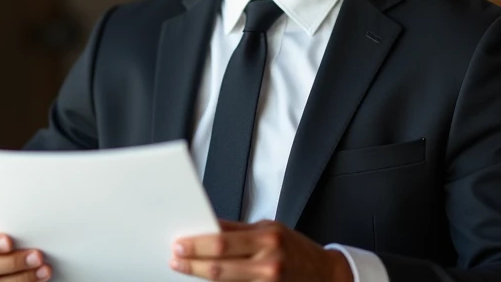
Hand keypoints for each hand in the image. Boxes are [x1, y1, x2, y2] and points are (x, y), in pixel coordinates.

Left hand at [170, 219, 352, 281]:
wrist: (325, 274)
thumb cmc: (294, 248)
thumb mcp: (269, 229)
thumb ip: (238, 230)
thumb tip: (207, 226)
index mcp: (267, 238)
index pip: (222, 241)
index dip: (197, 244)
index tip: (179, 243)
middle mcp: (268, 262)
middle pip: (219, 266)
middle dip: (192, 263)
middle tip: (175, 259)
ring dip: (201, 276)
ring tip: (185, 269)